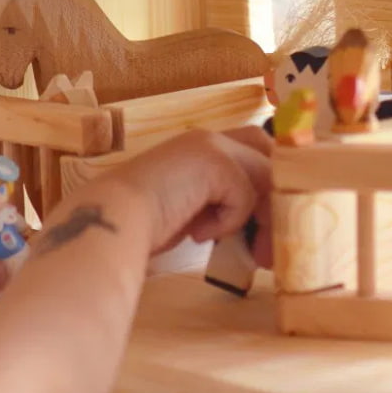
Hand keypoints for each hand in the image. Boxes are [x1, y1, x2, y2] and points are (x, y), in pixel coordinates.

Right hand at [98, 128, 273, 263]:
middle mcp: (208, 138)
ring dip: (265, 220)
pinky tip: (199, 233)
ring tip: (256, 254)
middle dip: (279, 196)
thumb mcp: (191, 209)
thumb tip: (258, 228)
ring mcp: (211, 145)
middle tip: (273, 245)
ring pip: (266, 178)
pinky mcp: (214, 161)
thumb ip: (219, 204)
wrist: (112, 219)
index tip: (270, 226)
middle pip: (269, 156)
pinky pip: (245, 196)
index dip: (269, 184)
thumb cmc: (142, 223)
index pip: (254, 152)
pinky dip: (228, 221)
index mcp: (199, 146)